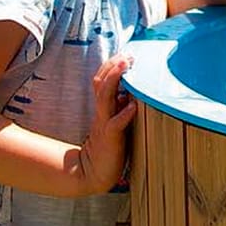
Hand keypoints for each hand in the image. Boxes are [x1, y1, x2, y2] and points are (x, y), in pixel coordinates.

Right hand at [71, 54, 136, 195]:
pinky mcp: (110, 138)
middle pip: (100, 83)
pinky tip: (132, 105)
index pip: (102, 81)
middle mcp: (102, 112)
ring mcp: (104, 124)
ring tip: (126, 65)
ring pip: (105, 98)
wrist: (94, 173)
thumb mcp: (114, 121)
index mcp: (104, 108)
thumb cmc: (109, 146)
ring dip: (115, 80)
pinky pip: (115, 124)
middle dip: (112, 66)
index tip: (126, 53)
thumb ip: (119, 106)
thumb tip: (131, 90)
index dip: (112, 66)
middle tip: (127, 54)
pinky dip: (124, 114)